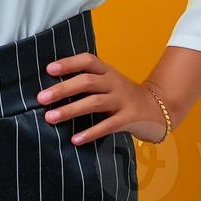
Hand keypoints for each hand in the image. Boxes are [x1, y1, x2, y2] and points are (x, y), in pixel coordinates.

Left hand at [36, 51, 169, 146]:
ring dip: (70, 110)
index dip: (69, 63)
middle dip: (62, 89)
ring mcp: (123, 100)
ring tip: (50, 117)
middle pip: (87, 82)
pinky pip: (108, 125)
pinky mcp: (129, 119)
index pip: (88, 61)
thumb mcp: (109, 83)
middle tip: (41, 98)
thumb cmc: (124, 97)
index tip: (49, 69)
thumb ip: (88, 82)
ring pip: (94, 103)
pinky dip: (90, 132)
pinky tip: (75, 139)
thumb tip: (52, 89)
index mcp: (108, 71)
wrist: (159, 109)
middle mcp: (114, 82)